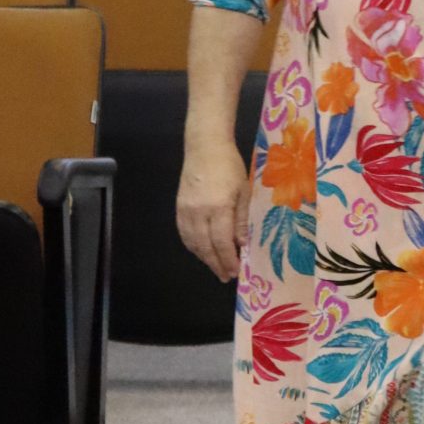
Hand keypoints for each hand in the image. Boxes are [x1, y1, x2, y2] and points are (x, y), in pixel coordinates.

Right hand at [177, 137, 250, 280]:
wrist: (205, 147)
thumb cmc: (230, 166)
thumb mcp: (243, 192)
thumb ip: (241, 220)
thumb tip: (241, 245)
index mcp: (218, 208)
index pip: (221, 243)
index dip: (228, 260)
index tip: (235, 271)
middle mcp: (199, 212)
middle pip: (205, 247)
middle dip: (216, 264)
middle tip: (225, 276)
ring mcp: (186, 211)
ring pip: (193, 243)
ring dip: (204, 258)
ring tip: (216, 267)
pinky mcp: (179, 207)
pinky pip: (184, 234)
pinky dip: (193, 246)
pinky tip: (201, 251)